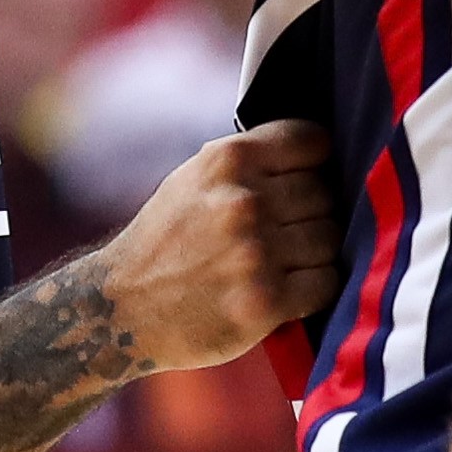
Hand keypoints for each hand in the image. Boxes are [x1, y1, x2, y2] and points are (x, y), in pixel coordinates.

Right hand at [95, 121, 339, 375]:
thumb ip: (250, 161)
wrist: (122, 309)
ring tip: (280, 264)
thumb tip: (319, 157)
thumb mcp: (194, 177)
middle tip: (281, 233)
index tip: (301, 182)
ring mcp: (256, 252)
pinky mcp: (266, 301)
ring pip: (329, 239)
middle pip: (324, 194)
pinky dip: (314, 289)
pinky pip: (326, 283)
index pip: (312, 142)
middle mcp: (244, 201)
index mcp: (227, 160)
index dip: (312, 164)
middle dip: (309, 214)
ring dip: (313, 254)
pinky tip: (287, 291)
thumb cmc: (167, 240)